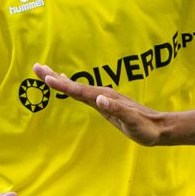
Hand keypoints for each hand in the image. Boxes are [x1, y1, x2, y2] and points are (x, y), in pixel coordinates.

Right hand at [34, 63, 165, 144]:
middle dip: (55, 77)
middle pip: (74, 85)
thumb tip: (99, 99)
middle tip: (36, 67)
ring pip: (77, 88)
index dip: (62, 85)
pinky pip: (84, 94)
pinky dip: (72, 88)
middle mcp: (102, 95)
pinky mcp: (105, 104)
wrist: (158, 128)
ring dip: (60, 80)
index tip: (46, 77)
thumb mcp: (132, 121)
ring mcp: (103, 99)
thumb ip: (117, 110)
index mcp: (105, 98)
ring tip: (45, 73)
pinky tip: (68, 86)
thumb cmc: (145, 127)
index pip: (79, 91)